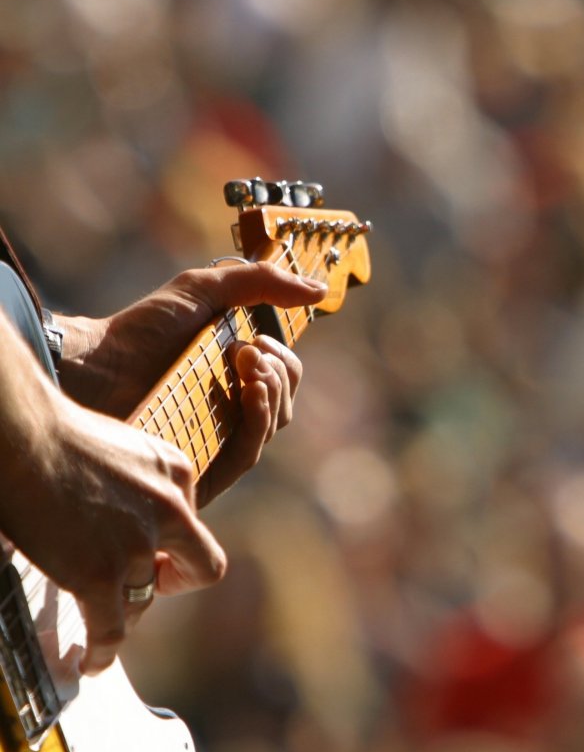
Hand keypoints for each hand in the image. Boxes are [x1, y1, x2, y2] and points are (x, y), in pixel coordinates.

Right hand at [0, 315, 225, 673]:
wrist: (22, 437)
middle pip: (195, 569)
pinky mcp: (101, 574)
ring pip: (143, 600)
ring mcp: (138, 544)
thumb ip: (145, 483)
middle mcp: (171, 510)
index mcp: (180, 474)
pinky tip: (90, 663)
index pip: (191, 524)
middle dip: (169, 583)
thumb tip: (133, 516)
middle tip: (137, 587)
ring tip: (99, 619)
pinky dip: (102, 652)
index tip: (152, 552)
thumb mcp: (128, 448)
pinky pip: (112, 629)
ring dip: (122, 612)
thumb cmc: (58, 435)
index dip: (170, 543)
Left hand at [57, 262, 326, 505]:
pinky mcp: (204, 469)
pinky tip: (249, 391)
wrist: (94, 366)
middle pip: (285, 402)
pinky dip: (259, 418)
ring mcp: (217, 441)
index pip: (284, 377)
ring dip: (272, 390)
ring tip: (242, 362)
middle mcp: (229, 410)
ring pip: (273, 425)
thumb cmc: (141, 329)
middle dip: (280, 370)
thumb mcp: (205, 289)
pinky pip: (250, 450)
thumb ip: (262, 282)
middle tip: (245, 350)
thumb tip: (321, 291)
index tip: (259, 338)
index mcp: (233, 376)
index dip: (285, 358)